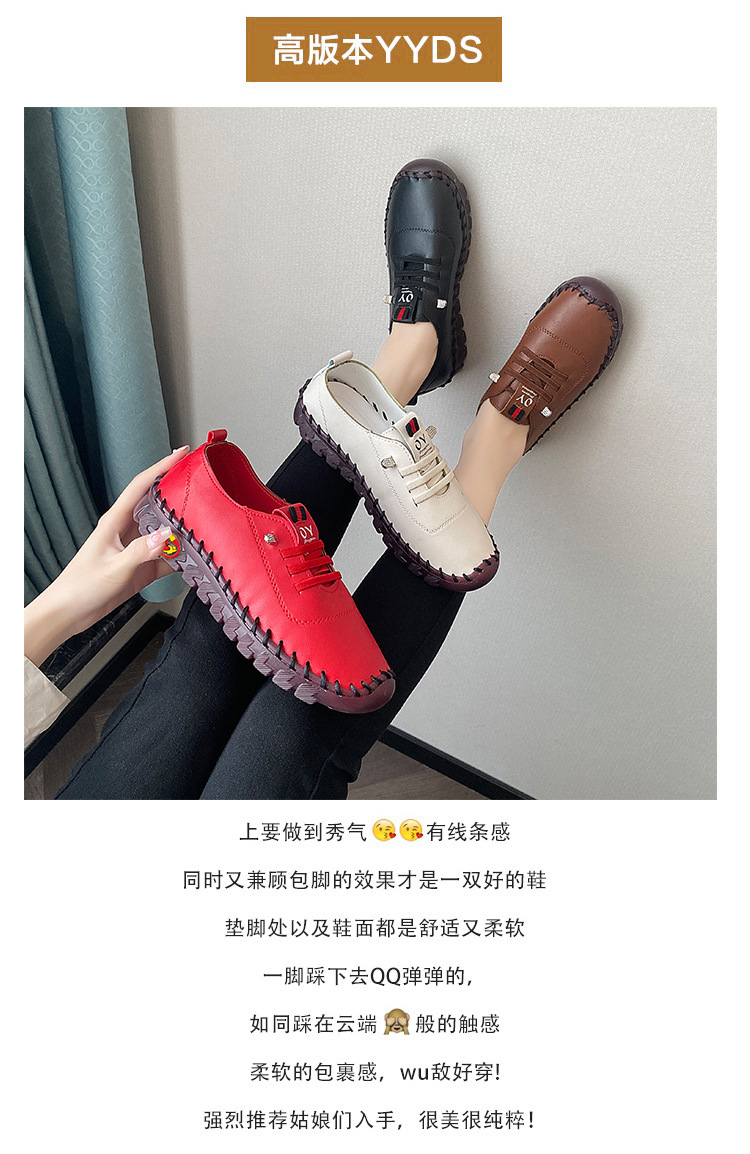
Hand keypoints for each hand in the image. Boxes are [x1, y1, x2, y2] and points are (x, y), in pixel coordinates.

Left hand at [24, 446, 189, 667]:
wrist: (69, 613)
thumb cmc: (81, 587)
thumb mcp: (114, 568)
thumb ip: (141, 551)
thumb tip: (166, 535)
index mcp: (114, 522)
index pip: (141, 485)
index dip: (161, 467)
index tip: (181, 453)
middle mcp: (126, 531)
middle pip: (157, 504)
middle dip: (179, 493)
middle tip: (201, 485)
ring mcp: (135, 548)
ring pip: (166, 531)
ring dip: (184, 528)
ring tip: (205, 523)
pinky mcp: (141, 567)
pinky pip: (167, 557)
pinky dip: (181, 558)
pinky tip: (194, 559)